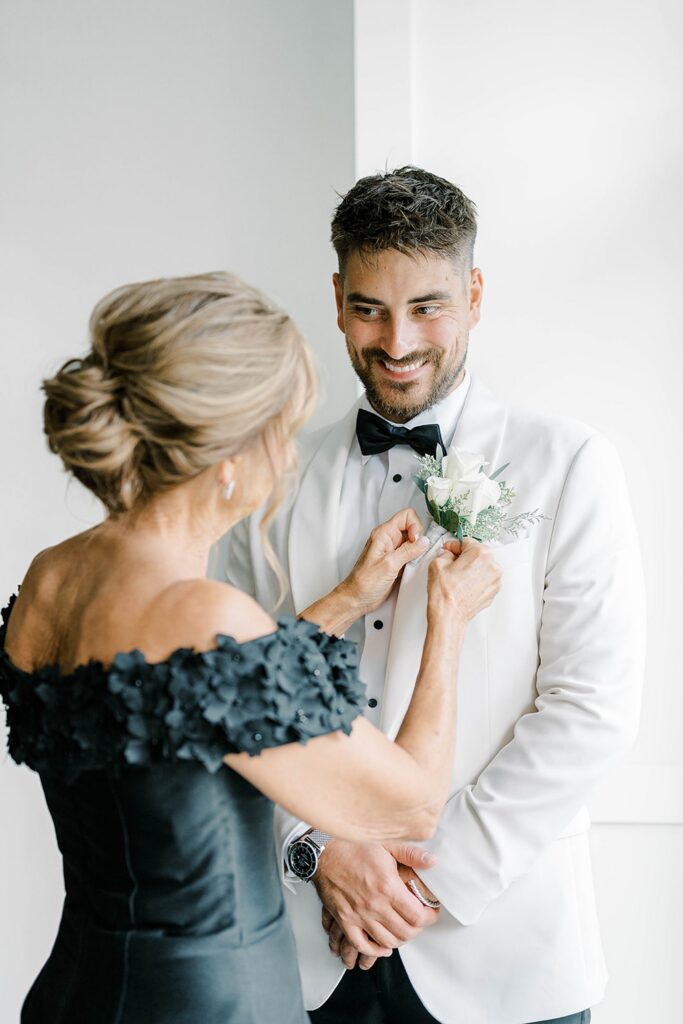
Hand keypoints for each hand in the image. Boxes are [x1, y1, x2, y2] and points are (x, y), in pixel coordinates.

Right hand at [314, 840, 439, 962]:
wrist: (323, 851)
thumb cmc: (353, 845)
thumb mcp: (386, 843)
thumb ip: (411, 854)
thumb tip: (432, 862)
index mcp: (387, 886)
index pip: (417, 916)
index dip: (429, 917)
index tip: (431, 912)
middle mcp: (374, 905)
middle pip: (405, 932)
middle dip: (417, 929)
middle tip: (419, 920)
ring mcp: (358, 915)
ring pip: (386, 941)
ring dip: (399, 939)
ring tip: (403, 929)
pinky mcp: (344, 920)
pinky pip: (361, 945)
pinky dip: (374, 950)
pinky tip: (382, 945)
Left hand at [343, 508, 429, 614]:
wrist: (357, 598)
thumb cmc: (364, 582)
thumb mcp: (389, 564)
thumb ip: (408, 551)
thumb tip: (424, 541)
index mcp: (383, 534)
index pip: (406, 516)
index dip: (416, 526)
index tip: (416, 541)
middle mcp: (388, 539)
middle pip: (412, 528)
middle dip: (419, 539)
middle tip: (416, 553)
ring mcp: (393, 550)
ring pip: (413, 542)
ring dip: (417, 551)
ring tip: (413, 562)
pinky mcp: (396, 562)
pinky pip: (411, 555)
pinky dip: (415, 560)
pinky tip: (411, 568)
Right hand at [427, 536, 501, 623]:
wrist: (449, 616)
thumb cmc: (444, 594)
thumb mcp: (437, 564)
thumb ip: (445, 553)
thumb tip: (449, 553)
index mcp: (480, 554)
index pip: (466, 542)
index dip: (454, 546)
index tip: (449, 550)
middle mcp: (492, 565)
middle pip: (477, 553)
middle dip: (464, 556)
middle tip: (452, 564)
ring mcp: (495, 579)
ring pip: (482, 566)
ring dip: (471, 568)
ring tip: (458, 577)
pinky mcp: (494, 591)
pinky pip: (485, 578)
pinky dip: (476, 579)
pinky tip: (464, 585)